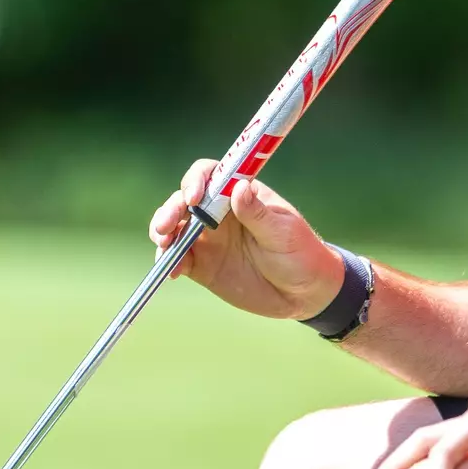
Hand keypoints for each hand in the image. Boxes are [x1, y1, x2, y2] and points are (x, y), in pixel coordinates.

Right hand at [148, 159, 343, 320]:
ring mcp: (208, 239)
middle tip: (166, 226)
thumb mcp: (284, 233)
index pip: (211, 175)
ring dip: (163, 232)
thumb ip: (258, 214)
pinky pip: (178, 259)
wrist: (304, 293)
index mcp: (240, 194)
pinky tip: (172, 270)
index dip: (197, 181)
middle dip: (171, 209)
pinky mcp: (202, 265)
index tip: (195, 198)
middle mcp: (219, 212)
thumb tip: (239, 188)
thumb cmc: (301, 253)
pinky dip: (169, 262)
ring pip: (175, 227)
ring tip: (164, 245)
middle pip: (185, 200)